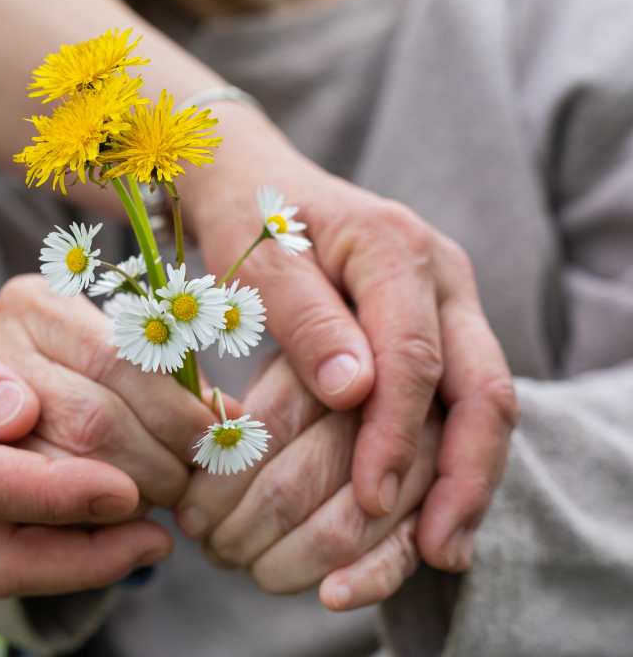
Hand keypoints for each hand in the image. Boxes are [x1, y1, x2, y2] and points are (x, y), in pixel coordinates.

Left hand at [182, 103, 517, 570]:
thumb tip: (356, 392)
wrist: (257, 180)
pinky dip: (449, 464)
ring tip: (439, 553)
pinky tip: (428, 523)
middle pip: (483, 386)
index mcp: (397, 248)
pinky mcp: (437, 338)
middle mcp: (442, 280)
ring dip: (466, 482)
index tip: (371, 497)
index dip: (396, 432)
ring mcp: (448, 309)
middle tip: (437, 548)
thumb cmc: (248, 217)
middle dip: (464, 474)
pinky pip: (460, 407)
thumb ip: (305, 317)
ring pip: (484, 404)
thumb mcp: (256, 258)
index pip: (416, 354)